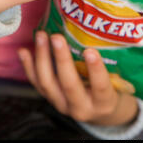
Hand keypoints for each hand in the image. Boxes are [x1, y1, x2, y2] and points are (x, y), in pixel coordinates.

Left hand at [18, 31, 138, 125]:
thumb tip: (108, 32)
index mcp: (103, 102)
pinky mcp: (50, 100)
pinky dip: (29, 67)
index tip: (90, 50)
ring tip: (42, 36)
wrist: (99, 111)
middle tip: (57, 37)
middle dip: (61, 60)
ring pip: (48, 84)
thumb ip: (111, 64)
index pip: (101, 86)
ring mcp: (63, 105)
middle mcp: (81, 107)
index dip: (95, 69)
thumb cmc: (113, 89)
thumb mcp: (117, 81)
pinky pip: (37, 84)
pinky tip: (24, 51)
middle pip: (69, 85)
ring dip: (42, 58)